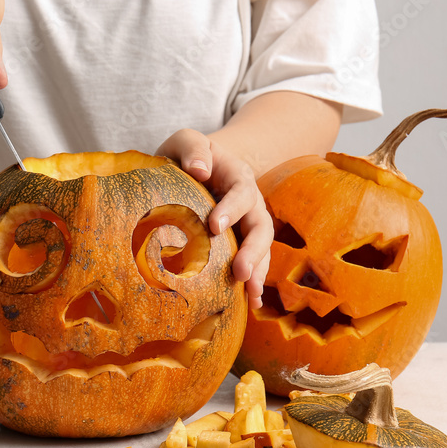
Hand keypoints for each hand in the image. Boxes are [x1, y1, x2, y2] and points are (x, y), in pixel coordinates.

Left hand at [157, 129, 271, 309]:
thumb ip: (193, 148)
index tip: (214, 227)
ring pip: (261, 250)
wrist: (195, 169)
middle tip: (240, 272)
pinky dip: (254, 283)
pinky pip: (254, 264)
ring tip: (251, 296)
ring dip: (258, 272)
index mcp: (237, 177)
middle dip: (253, 251)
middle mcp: (250, 204)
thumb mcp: (185, 141)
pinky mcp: (241, 245)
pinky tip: (250, 306)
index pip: (240, 192)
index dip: (231, 209)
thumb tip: (199, 170)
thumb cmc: (187, 156)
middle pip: (260, 227)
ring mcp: (248, 226)